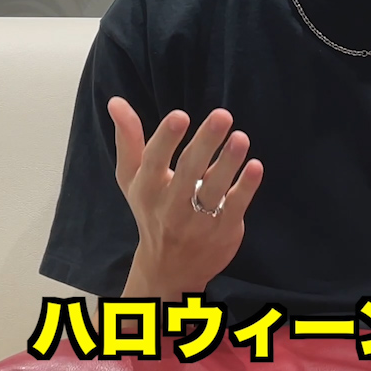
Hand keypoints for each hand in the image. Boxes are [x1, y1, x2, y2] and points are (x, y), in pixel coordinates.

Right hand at [108, 96, 262, 298]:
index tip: (181, 115)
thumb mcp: (132, 178)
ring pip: (214, 190)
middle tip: (222, 115)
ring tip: (241, 137)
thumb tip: (116, 101)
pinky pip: (235, 207)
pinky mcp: (223, 231)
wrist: (169, 268)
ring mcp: (197, 221)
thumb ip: (128, 139)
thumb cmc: (151, 209)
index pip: (154, 161)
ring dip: (228, 163)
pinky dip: (246, 188)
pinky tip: (255, 166)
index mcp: (147, 188)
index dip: (166, 138)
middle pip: (189, 171)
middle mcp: (170, 206)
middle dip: (205, 142)